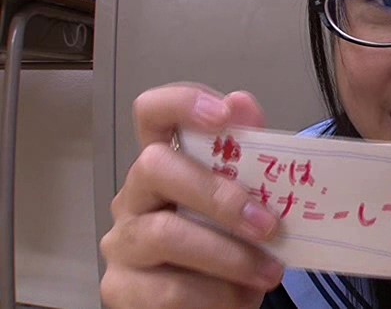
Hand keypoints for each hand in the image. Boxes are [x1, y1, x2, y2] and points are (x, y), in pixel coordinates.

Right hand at [99, 83, 282, 308]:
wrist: (218, 308)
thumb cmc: (233, 249)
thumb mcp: (250, 204)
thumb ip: (251, 158)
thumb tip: (243, 104)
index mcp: (167, 165)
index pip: (152, 113)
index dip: (181, 102)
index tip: (224, 113)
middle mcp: (135, 196)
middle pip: (155, 166)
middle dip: (218, 194)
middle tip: (268, 224)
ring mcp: (123, 242)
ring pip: (164, 234)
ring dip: (229, 256)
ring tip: (269, 272)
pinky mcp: (121, 291)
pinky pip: (169, 291)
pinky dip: (216, 296)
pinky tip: (240, 298)